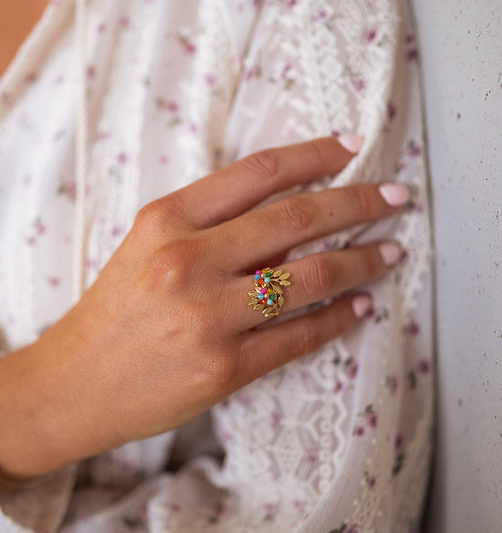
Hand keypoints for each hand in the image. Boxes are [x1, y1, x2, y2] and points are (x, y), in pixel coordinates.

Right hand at [1, 136, 408, 477]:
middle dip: (358, 203)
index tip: (351, 149)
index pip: (258, 173)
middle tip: (396, 197)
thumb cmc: (115, 310)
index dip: (314, 156)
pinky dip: (340, 318)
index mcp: (167, 221)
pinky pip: (300, 336)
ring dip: (362, 262)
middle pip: (296, 220)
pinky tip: (361, 305)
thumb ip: (212, 226)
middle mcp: (188, 263)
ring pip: (309, 277)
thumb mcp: (148, 247)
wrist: (75, 383)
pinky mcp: (225, 368)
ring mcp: (208, 318)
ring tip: (390, 253)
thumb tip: (293, 218)